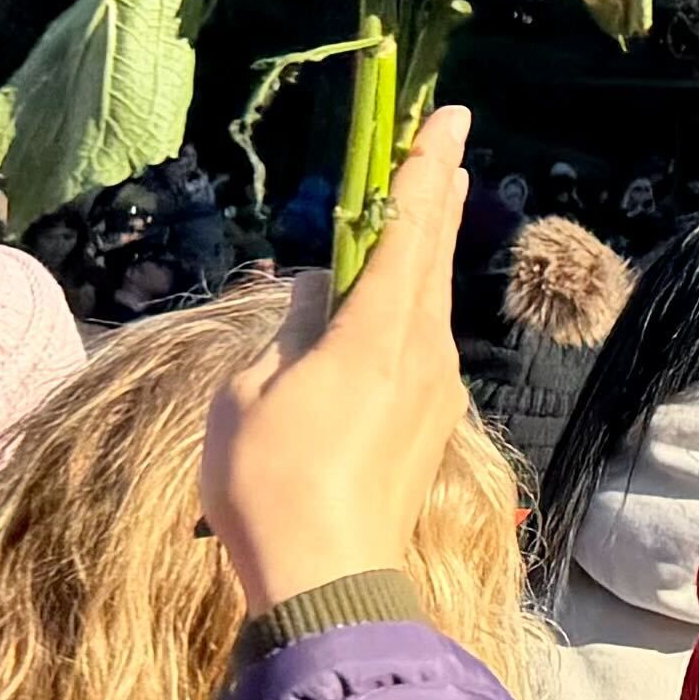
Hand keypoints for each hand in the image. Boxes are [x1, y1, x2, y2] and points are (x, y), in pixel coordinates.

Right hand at [201, 104, 479, 613]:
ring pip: (430, 300)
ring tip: (426, 206)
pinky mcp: (431, 424)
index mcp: (379, 332)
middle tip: (448, 142)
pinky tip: (394, 304)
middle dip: (437, 194)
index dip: (424, 169)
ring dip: (425, 250)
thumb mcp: (250, 392)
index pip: (407, 229)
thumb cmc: (269, 483)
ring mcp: (435, 390)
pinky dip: (411, 304)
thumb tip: (318, 291)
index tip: (446, 120)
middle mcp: (423, 351)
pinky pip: (423, 343)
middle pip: (432, 255)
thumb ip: (290, 329)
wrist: (326, 579)